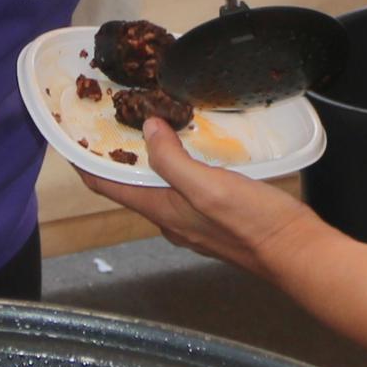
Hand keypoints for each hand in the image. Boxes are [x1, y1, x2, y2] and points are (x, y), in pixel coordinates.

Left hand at [79, 118, 326, 275]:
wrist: (298, 252)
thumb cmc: (254, 224)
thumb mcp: (208, 186)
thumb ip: (173, 160)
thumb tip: (148, 129)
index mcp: (161, 212)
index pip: (104, 186)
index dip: (82, 159)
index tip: (69, 132)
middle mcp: (171, 218)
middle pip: (130, 184)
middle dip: (118, 152)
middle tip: (117, 114)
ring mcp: (194, 219)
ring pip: (160, 183)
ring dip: (151, 154)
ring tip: (153, 120)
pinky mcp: (217, 215)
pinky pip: (186, 185)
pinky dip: (180, 161)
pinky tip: (196, 144)